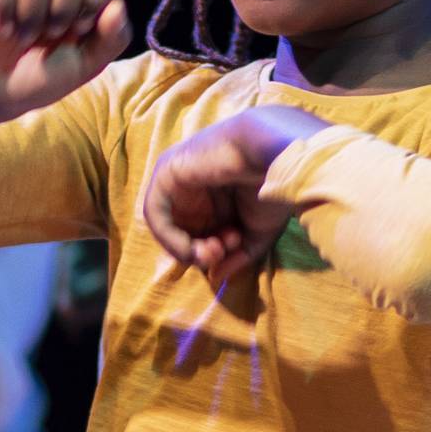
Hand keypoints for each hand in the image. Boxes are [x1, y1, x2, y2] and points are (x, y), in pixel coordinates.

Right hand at [0, 0, 131, 121]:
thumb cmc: (43, 78)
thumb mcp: (85, 66)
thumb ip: (111, 40)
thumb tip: (119, 5)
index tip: (83, 28)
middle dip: (64, 8)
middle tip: (52, 34)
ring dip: (32, 17)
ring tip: (24, 39)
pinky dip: (5, 14)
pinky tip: (2, 30)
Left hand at [141, 108, 321, 291]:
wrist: (275, 155)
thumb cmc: (271, 188)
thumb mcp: (256, 233)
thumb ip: (235, 257)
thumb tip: (214, 276)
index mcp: (216, 198)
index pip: (201, 233)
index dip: (215, 250)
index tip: (234, 249)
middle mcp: (195, 189)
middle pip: (184, 232)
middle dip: (201, 251)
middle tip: (221, 253)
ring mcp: (179, 180)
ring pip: (168, 226)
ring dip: (187, 248)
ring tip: (213, 250)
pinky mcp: (166, 173)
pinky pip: (155, 214)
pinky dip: (170, 238)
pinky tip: (191, 247)